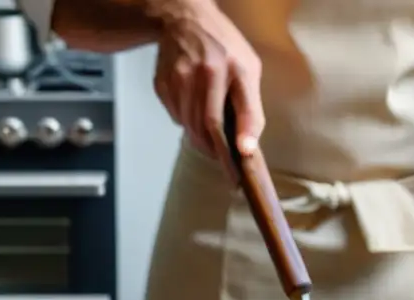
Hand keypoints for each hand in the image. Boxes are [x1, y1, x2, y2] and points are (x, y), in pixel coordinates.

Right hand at [152, 0, 263, 172]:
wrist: (185, 19)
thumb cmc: (222, 46)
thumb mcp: (248, 69)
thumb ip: (251, 109)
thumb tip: (247, 148)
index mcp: (229, 68)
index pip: (234, 115)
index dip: (234, 145)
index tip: (238, 167)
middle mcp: (202, 73)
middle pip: (205, 127)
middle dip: (216, 149)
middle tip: (225, 160)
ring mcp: (177, 78)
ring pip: (189, 126)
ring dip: (201, 138)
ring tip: (211, 135)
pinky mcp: (162, 84)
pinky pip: (176, 117)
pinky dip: (187, 122)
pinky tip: (195, 109)